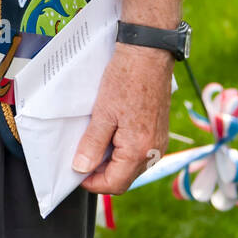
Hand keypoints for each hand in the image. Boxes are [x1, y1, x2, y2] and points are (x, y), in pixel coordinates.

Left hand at [71, 43, 172, 193]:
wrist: (148, 53)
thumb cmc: (127, 79)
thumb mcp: (103, 113)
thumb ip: (93, 144)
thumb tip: (82, 168)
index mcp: (140, 150)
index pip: (115, 184)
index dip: (93, 183)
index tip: (77, 174)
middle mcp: (154, 151)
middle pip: (125, 177)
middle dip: (102, 173)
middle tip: (82, 158)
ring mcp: (159, 141)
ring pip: (133, 165)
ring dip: (113, 161)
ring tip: (94, 143)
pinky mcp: (159, 130)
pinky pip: (141, 151)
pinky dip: (124, 149)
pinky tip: (111, 134)